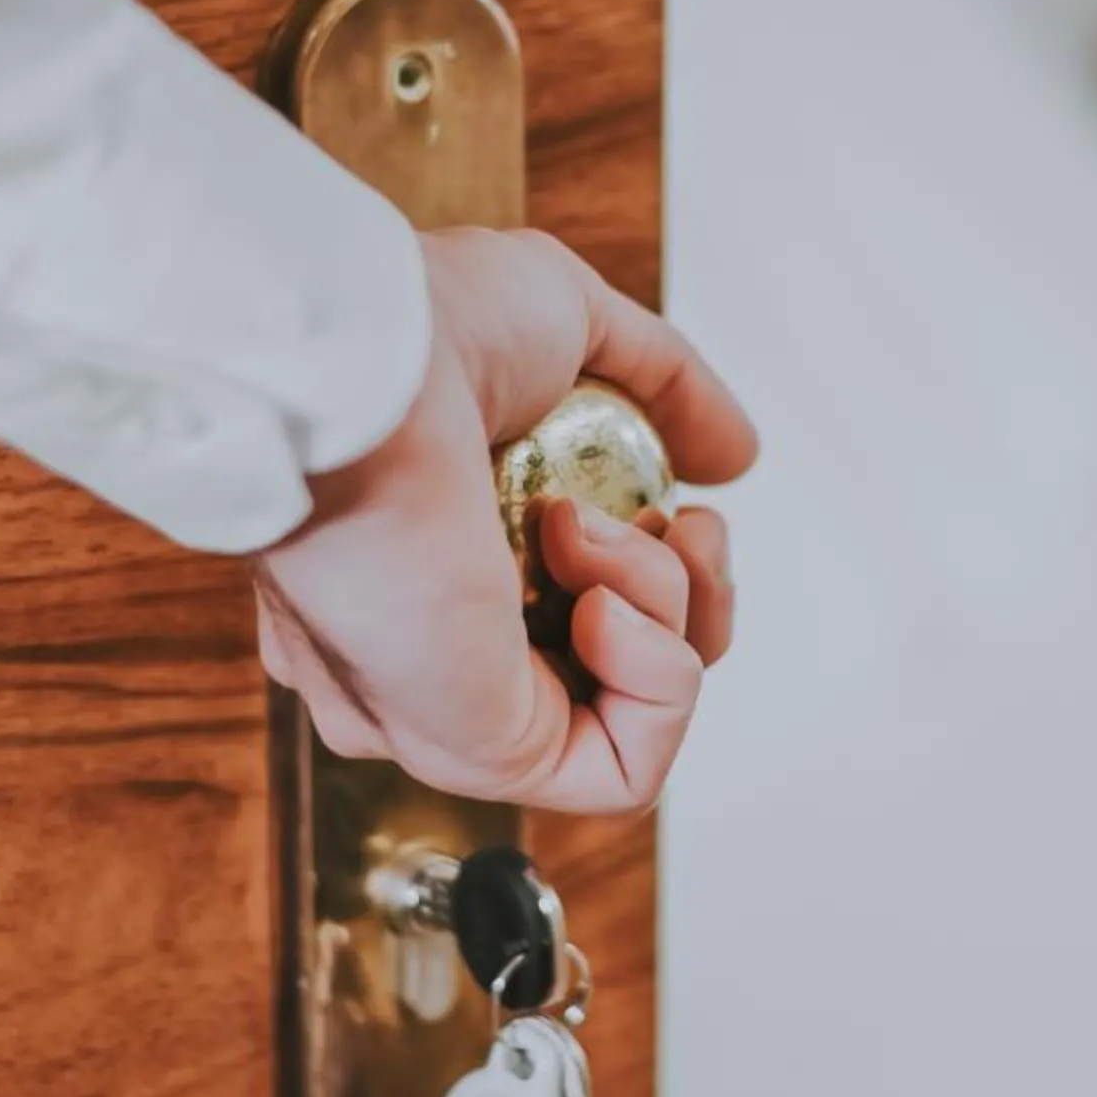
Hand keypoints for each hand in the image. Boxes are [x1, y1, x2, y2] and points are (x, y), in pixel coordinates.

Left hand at [252, 228, 757, 812]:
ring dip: (669, 610)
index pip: (590, 614)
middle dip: (690, 594)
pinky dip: (657, 681)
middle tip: (681, 523)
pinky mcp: (478, 751)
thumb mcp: (574, 324)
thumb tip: (734, 463)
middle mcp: (439, 646)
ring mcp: (455, 707)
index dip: (668, 571)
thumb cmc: (422, 332)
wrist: (362, 371)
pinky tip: (600, 600)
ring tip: (589, 530)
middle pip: (628, 674)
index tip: (682, 504)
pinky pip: (622, 771)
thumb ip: (667, 387)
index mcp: (442, 560)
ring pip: (635, 720)